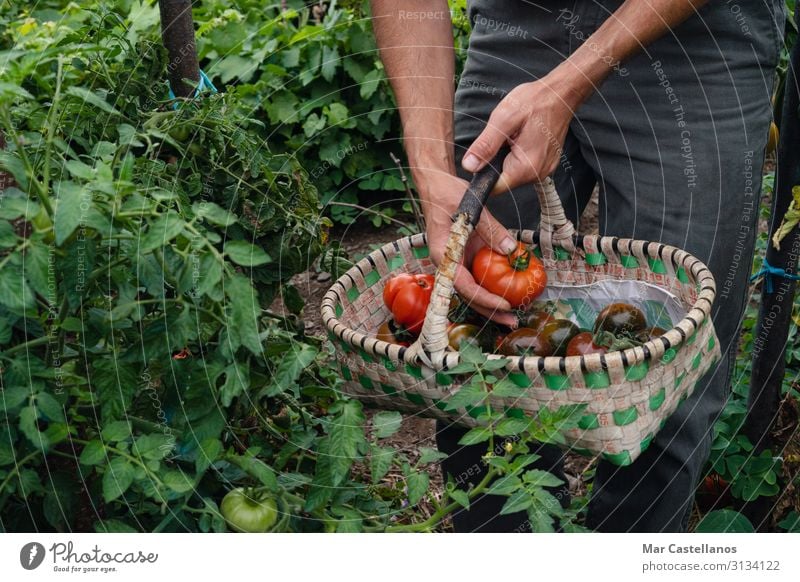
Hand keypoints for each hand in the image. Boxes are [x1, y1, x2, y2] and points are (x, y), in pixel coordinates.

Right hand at [415, 169, 518, 327]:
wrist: (436, 185)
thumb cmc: (446, 194)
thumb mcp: (470, 208)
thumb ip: (492, 229)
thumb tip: (511, 251)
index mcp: (443, 255)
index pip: (463, 285)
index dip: (485, 298)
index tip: (505, 305)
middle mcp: (448, 263)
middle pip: (468, 294)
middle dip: (490, 310)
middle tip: (512, 321)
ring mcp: (456, 261)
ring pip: (474, 288)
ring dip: (492, 302)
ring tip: (513, 314)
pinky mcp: (465, 255)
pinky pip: (480, 275)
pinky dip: (494, 284)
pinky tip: (510, 290)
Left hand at [461, 78, 574, 193]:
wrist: (561, 94)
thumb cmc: (535, 101)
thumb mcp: (503, 119)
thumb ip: (486, 145)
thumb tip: (469, 166)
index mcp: (526, 167)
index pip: (495, 188)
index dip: (482, 176)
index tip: (481, 156)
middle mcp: (537, 174)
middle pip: (503, 181)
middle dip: (495, 162)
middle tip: (502, 138)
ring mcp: (543, 170)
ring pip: (512, 173)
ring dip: (505, 157)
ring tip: (513, 136)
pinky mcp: (544, 164)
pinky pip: (522, 167)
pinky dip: (516, 155)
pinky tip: (520, 138)